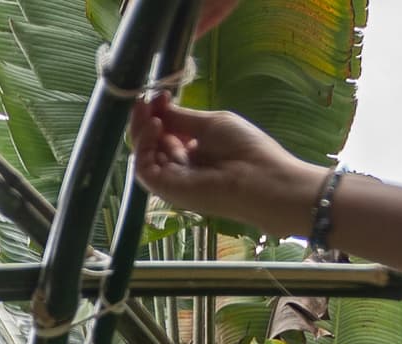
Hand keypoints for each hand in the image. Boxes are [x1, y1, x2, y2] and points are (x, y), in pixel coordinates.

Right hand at [130, 99, 322, 235]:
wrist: (260, 178)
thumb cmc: (244, 148)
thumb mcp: (211, 123)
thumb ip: (181, 118)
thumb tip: (158, 106)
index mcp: (194, 151)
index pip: (166, 132)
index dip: (159, 113)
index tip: (160, 96)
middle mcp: (181, 166)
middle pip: (151, 144)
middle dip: (144, 120)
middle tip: (145, 101)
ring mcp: (172, 179)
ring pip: (144, 155)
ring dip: (141, 131)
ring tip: (150, 112)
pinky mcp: (166, 189)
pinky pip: (144, 169)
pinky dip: (144, 147)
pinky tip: (156, 127)